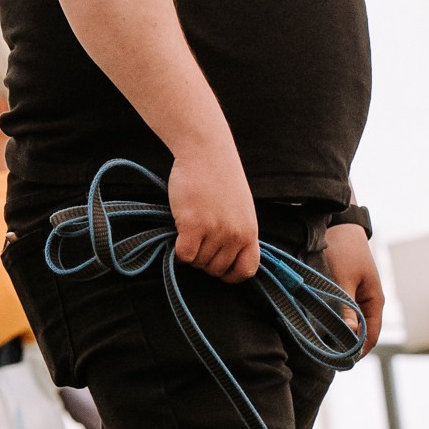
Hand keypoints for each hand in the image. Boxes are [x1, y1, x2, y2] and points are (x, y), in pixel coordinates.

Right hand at [169, 146, 258, 281]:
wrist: (206, 153)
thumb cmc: (221, 179)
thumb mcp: (241, 210)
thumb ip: (237, 232)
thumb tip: (224, 256)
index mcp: (250, 232)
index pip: (246, 270)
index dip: (230, 275)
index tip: (219, 270)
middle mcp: (235, 235)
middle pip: (217, 269)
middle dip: (205, 262)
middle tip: (197, 244)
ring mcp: (215, 231)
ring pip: (199, 263)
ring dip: (191, 254)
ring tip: (189, 234)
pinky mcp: (193, 225)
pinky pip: (185, 255)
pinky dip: (179, 252)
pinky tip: (178, 237)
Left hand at [324, 223, 384, 358]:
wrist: (338, 222)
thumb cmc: (342, 249)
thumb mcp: (342, 279)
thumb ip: (346, 308)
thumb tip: (352, 334)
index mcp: (375, 300)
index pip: (371, 335)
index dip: (359, 352)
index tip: (341, 363)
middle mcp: (369, 300)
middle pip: (362, 332)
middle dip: (347, 344)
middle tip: (326, 357)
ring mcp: (358, 295)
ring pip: (351, 322)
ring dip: (339, 332)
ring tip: (321, 344)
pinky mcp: (346, 289)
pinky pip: (343, 311)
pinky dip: (334, 320)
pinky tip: (318, 325)